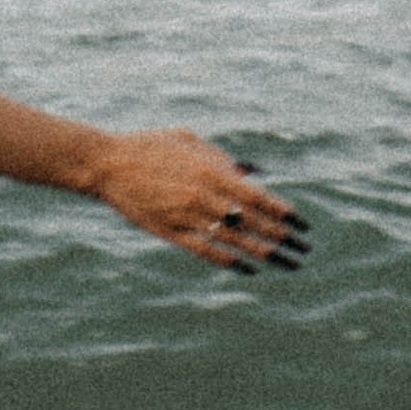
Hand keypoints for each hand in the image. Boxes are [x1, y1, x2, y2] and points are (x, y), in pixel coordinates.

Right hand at [85, 133, 308, 270]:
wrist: (106, 164)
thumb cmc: (149, 146)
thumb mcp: (189, 140)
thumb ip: (222, 158)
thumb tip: (253, 173)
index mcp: (210, 171)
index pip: (258, 197)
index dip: (284, 213)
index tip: (303, 225)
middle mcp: (203, 196)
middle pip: (252, 222)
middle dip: (283, 237)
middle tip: (304, 250)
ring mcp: (185, 216)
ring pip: (234, 240)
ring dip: (265, 253)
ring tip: (286, 263)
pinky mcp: (168, 232)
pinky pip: (204, 251)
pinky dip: (229, 261)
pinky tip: (248, 269)